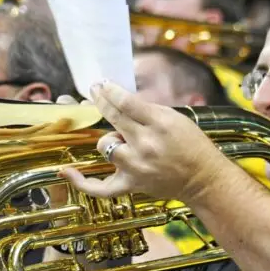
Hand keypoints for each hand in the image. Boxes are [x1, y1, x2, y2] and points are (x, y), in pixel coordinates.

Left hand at [59, 81, 226, 201]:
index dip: (109, 90)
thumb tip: (119, 99)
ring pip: (105, 144)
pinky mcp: (131, 185)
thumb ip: (147, 109)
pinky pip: (100, 187)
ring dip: (110, 138)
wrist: (203, 179)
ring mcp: (136, 167)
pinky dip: (81, 181)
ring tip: (124, 139)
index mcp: (160, 124)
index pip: (126, 102)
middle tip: (95, 93)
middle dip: (101, 101)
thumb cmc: (192, 145)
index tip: (101, 84)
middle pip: (113, 118)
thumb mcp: (175, 118)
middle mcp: (146, 144)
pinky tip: (66, 171)